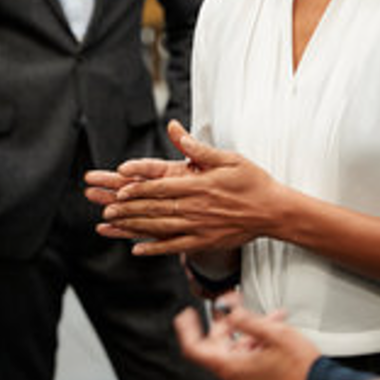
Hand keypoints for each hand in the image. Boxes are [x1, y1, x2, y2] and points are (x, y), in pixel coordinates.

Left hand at [87, 120, 290, 255]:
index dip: (138, 188)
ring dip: (134, 226)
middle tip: (105, 208)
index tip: (119, 188)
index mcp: (201, 185)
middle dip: (128, 208)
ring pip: (161, 227)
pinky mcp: (205, 242)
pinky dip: (155, 249)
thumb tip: (176, 130)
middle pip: (156, 208)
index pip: (162, 187)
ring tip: (113, 224)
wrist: (273, 211)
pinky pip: (175, 247)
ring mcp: (200, 227)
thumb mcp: (229, 158)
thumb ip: (199, 148)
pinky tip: (137, 249)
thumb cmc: (253, 181)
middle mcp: (197, 207)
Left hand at [175, 293, 318, 379]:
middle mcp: (235, 379)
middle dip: (227, 322)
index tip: (186, 315)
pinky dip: (257, 343)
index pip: (195, 349)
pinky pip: (250, 360)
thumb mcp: (273, 333)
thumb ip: (246, 319)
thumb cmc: (300, 368)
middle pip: (218, 346)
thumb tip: (228, 311)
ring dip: (248, 330)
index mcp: (231, 367)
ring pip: (237, 350)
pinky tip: (274, 329)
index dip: (187, 329)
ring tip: (267, 316)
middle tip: (233, 304)